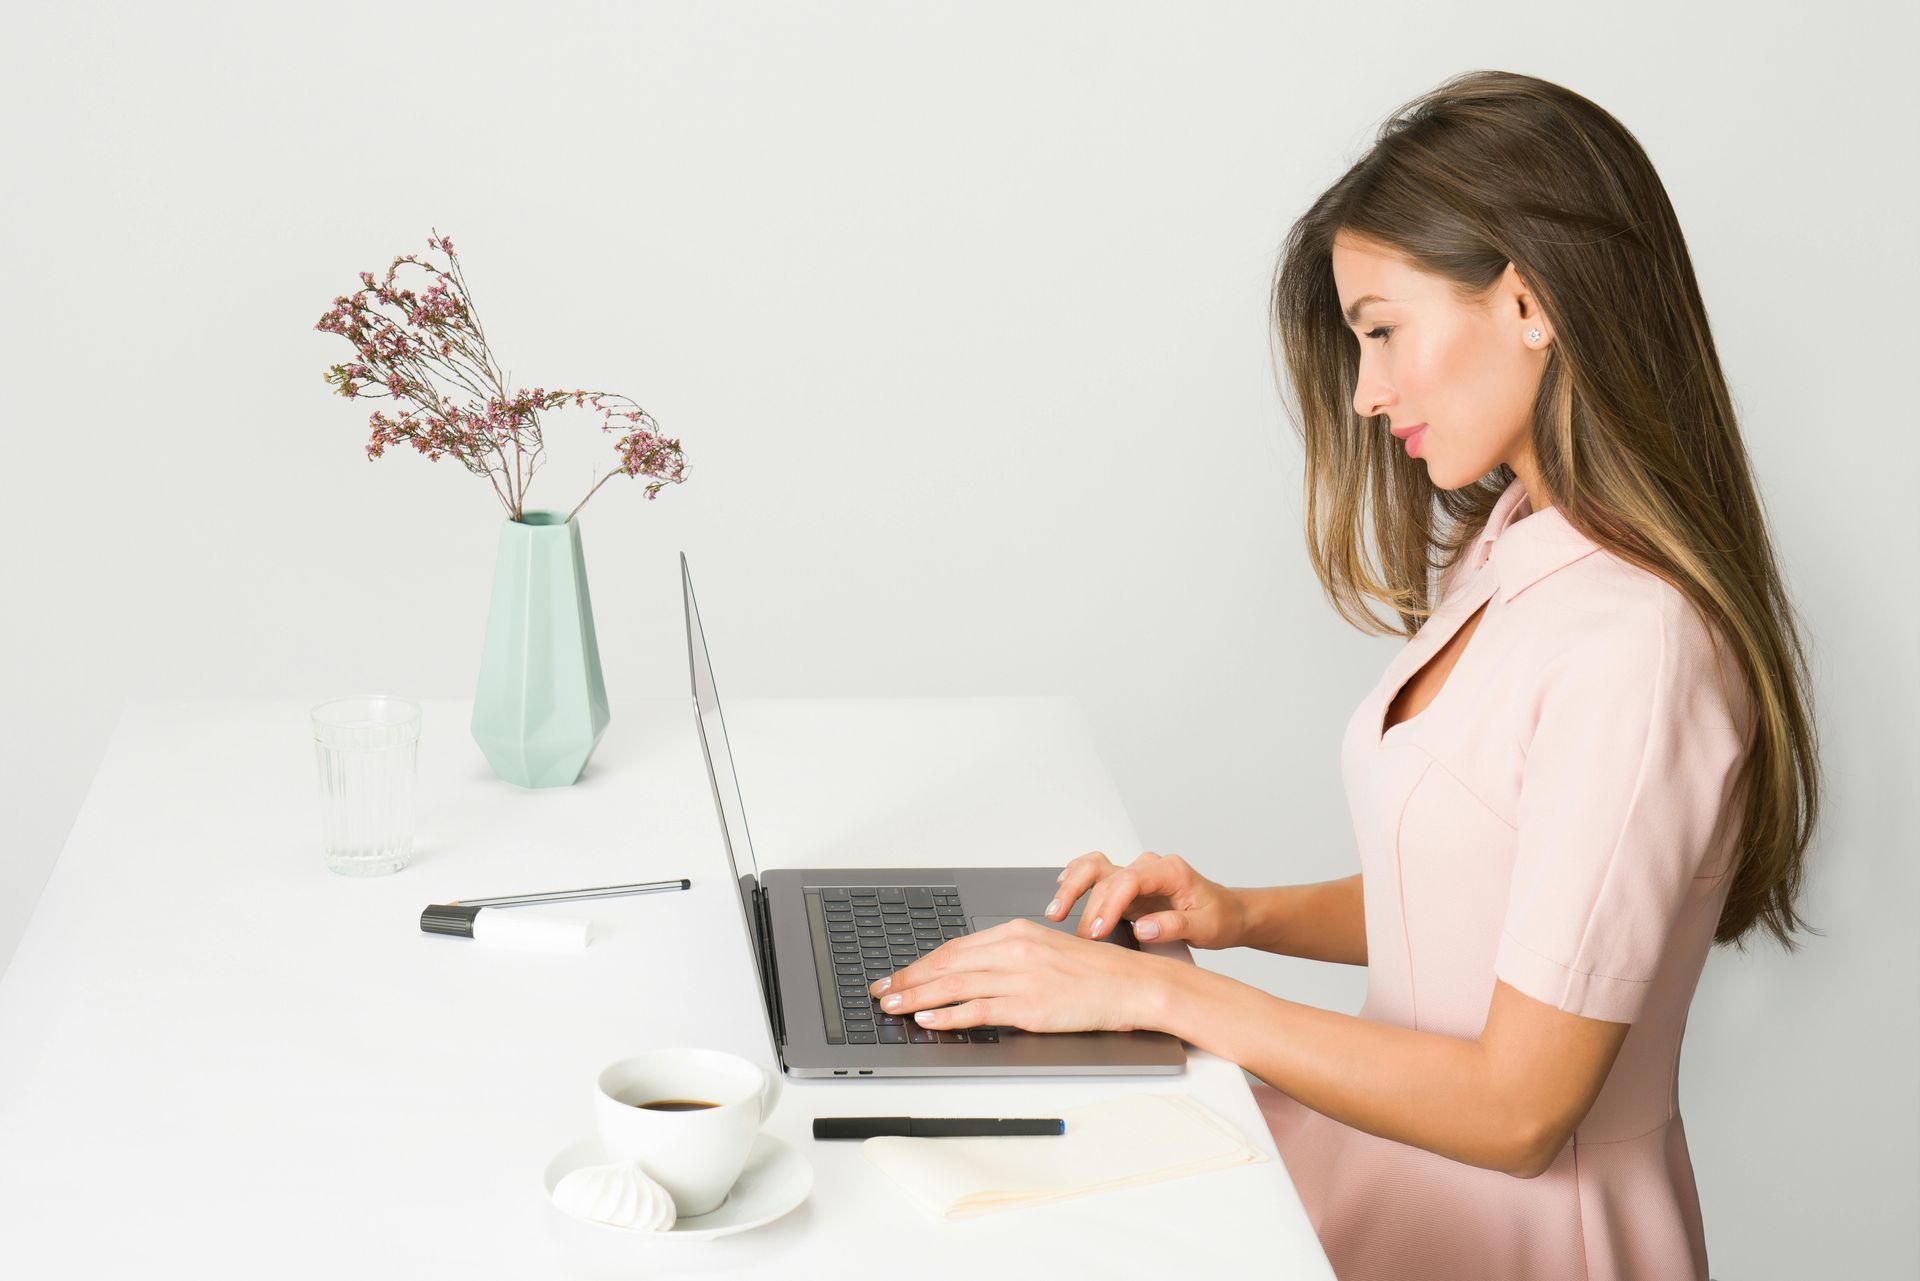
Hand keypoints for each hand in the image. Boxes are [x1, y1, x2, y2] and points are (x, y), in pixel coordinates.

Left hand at [866, 918, 1173, 1033]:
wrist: (1132, 985)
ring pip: (955, 987)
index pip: (955, 948)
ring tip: (892, 1007)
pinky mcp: (1030, 1007)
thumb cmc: (1094, 972)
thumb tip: (971, 972)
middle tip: (881, 991)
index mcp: (1017, 932)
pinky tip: (929, 1019)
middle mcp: (1015, 951)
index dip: (921, 963)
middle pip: (947, 965)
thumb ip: (1009, 956)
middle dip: (908, 979)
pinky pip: (979, 1011)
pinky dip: (949, 1016)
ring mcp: (1021, 979)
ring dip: (917, 997)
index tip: (898, 974)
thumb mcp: (1046, 950)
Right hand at [1047, 850, 1246, 949]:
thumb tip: (1142, 928)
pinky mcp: (1127, 887)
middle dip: (1088, 905)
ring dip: (1072, 886)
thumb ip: (1173, 926)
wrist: (1228, 912)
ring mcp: (1136, 875)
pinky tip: (1061, 890)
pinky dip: (1076, 879)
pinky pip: (1095, 874)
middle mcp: (1148, 867)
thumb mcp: (1206, 926)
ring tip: (1055, 911)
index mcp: (1169, 871)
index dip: (1109, 904)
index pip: (1129, 880)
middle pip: (1106, 875)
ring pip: (1094, 867)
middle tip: (1079, 937)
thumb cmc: (1220, 917)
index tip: (1098, 932)